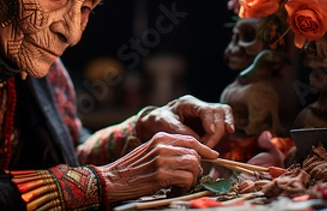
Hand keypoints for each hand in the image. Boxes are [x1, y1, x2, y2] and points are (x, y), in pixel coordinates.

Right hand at [98, 132, 218, 202]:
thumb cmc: (131, 168)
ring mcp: (162, 159)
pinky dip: (185, 186)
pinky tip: (176, 189)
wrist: (113, 179)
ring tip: (182, 184)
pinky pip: (187, 179)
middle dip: (197, 167)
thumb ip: (167, 149)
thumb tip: (190, 155)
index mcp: (160, 137)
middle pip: (194, 153)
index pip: (190, 139)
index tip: (213, 156)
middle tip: (190, 178)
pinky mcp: (162, 175)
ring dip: (192, 178)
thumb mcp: (149, 150)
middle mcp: (162, 145)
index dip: (204, 148)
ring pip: (194, 165)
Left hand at [136, 95, 234, 147]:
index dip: (210, 121)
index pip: (206, 109)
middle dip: (216, 132)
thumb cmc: (159, 121)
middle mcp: (200, 105)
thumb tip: (198, 140)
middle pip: (219, 112)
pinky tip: (222, 139)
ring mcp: (207, 113)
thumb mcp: (165, 123)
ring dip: (220, 133)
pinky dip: (225, 132)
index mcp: (188, 103)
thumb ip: (180, 130)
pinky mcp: (210, 122)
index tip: (210, 133)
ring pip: (224, 116)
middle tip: (206, 147)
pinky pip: (224, 123)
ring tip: (208, 147)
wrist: (157, 122)